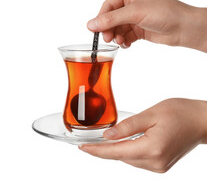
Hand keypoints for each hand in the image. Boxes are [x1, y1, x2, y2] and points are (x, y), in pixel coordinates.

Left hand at [79, 98, 206, 172]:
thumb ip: (128, 126)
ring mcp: (159, 166)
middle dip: (104, 149)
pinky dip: (127, 150)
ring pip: (128, 158)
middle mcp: (155, 162)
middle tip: (88, 141)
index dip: (96, 151)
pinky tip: (124, 142)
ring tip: (105, 140)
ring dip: (116, 149)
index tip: (82, 148)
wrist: (200, 120)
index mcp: (152, 149)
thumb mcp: (151, 114)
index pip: (115, 152)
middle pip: (120, 157)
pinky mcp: (160, 164)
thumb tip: (108, 135)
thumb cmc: (180, 112)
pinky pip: (137, 159)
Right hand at [87, 0, 206, 51]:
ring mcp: (135, 17)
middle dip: (109, 29)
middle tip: (108, 39)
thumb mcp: (134, 13)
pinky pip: (125, 35)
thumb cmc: (163, 12)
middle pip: (112, 18)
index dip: (101, 19)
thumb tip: (91, 24)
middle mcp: (131, 3)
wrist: (182, 27)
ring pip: (118, 28)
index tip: (94, 31)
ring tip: (120, 42)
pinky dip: (124, 41)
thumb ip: (111, 19)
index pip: (108, 5)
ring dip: (117, 36)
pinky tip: (126, 44)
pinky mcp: (139, 29)